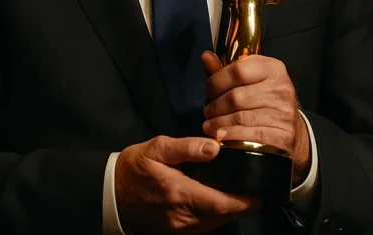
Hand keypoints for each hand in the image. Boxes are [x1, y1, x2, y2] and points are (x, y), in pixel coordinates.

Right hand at [115, 135, 259, 233]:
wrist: (111, 193)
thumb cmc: (135, 167)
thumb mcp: (158, 148)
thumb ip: (188, 147)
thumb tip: (215, 147)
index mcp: (180, 195)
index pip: (222, 204)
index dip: (245, 201)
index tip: (260, 191)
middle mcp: (183, 218)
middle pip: (224, 217)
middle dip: (242, 205)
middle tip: (254, 187)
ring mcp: (180, 229)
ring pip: (216, 223)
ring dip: (230, 210)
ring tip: (240, 191)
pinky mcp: (178, 232)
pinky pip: (206, 226)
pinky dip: (217, 215)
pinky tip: (218, 199)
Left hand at [201, 52, 311, 183]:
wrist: (288, 126)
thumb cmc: (262, 100)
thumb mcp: (247, 80)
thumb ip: (225, 70)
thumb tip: (205, 56)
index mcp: (272, 68)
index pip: (238, 70)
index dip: (216, 82)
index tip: (208, 92)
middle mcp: (281, 88)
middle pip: (236, 97)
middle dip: (215, 106)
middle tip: (207, 112)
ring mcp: (284, 112)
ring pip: (240, 117)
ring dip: (219, 123)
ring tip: (209, 125)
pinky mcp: (284, 134)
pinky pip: (251, 136)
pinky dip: (232, 136)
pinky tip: (221, 136)